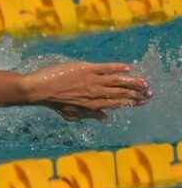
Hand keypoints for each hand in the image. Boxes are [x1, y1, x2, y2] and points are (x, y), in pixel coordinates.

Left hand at [21, 62, 151, 120]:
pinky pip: (105, 68)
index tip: (142, 101)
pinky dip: (117, 68)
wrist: (38, 89)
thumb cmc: (52, 102)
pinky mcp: (85, 69)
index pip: (116, 103)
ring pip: (117, 81)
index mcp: (92, 105)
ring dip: (132, 82)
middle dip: (136, 93)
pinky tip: (127, 68)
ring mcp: (91, 81)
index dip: (131, 102)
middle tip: (149, 92)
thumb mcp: (72, 113)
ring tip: (144, 82)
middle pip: (120, 93)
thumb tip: (106, 119)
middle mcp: (94, 94)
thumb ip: (90, 115)